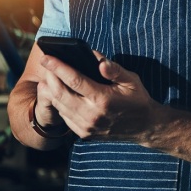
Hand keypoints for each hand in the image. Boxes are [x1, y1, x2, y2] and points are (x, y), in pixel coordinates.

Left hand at [38, 51, 156, 140]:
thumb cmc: (137, 99)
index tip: (47, 57)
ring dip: (51, 90)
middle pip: (60, 93)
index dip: (58, 67)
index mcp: (103, 99)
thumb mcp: (132, 80)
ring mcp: (86, 126)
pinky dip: (58, 103)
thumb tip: (98, 61)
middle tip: (46, 64)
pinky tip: (59, 93)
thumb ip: (114, 70)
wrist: (145, 127)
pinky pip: (64, 117)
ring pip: (59, 106)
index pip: (74, 80)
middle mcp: (92, 114)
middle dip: (50, 77)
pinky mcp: (84, 133)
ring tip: (49, 76)